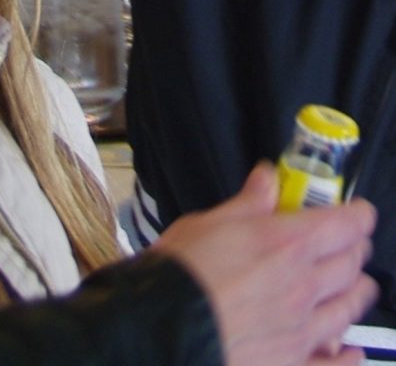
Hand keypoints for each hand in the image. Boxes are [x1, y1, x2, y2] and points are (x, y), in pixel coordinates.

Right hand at [151, 162, 377, 365]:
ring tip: (354, 284)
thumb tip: (267, 177)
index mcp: (285, 244)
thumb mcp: (208, 222)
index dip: (358, 216)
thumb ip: (248, 203)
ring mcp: (302, 328)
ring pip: (350, 308)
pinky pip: (336, 362)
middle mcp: (303, 285)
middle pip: (352, 264)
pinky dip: (349, 354)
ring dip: (357, 291)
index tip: (360, 212)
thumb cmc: (181, 270)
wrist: (164, 325)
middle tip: (349, 242)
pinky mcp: (291, 362)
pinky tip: (350, 349)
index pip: (344, 225)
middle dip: (356, 248)